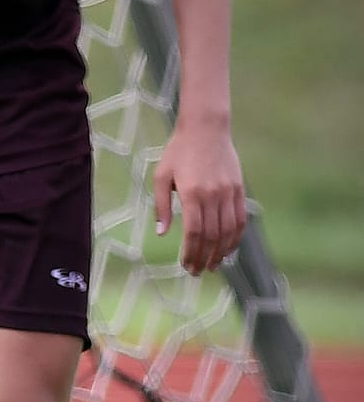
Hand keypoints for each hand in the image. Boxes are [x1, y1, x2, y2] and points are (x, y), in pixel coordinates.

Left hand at [156, 118, 245, 274]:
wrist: (206, 130)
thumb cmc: (178, 152)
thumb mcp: (161, 176)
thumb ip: (162, 206)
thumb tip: (162, 233)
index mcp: (192, 193)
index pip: (194, 232)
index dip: (191, 252)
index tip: (186, 265)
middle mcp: (213, 195)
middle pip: (212, 236)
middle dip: (205, 257)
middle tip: (197, 272)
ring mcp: (229, 193)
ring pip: (229, 231)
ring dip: (222, 252)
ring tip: (213, 266)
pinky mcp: (239, 190)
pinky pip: (240, 219)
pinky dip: (235, 237)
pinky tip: (228, 249)